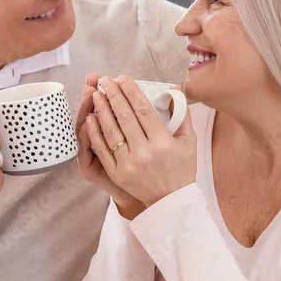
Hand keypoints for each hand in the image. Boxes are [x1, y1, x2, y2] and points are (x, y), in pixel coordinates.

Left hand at [83, 75, 196, 208]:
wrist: (172, 202)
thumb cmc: (182, 169)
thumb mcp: (189, 141)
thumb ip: (182, 114)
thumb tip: (175, 89)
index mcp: (163, 142)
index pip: (143, 111)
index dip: (131, 92)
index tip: (123, 78)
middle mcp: (145, 153)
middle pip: (125, 118)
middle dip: (113, 95)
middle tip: (105, 80)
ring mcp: (129, 164)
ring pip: (111, 132)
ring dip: (101, 110)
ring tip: (96, 94)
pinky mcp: (118, 174)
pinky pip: (103, 150)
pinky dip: (95, 133)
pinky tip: (91, 118)